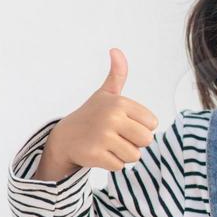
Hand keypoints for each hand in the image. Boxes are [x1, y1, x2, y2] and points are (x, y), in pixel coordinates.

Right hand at [35, 48, 159, 179]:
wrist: (64, 138)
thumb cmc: (92, 115)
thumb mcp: (105, 94)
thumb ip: (117, 74)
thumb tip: (116, 50)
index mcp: (120, 103)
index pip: (152, 124)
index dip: (141, 127)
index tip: (124, 123)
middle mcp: (112, 117)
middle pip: (146, 140)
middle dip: (134, 143)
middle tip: (116, 137)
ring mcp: (102, 136)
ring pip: (135, 156)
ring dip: (123, 155)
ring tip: (108, 145)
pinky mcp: (95, 154)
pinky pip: (120, 166)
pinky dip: (111, 164)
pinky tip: (99, 153)